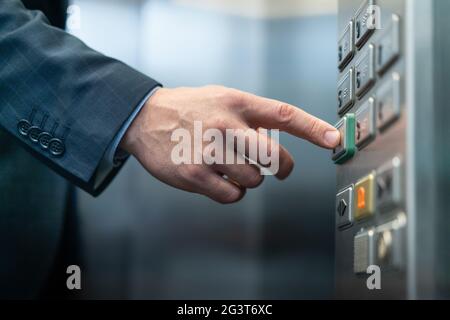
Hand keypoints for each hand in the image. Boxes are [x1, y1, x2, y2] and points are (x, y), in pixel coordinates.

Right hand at [120, 86, 339, 203]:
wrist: (145, 118)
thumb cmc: (190, 109)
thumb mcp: (222, 98)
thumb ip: (252, 116)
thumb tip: (279, 145)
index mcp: (237, 103)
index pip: (284, 115)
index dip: (313, 129)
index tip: (335, 139)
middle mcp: (225, 125)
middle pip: (273, 157)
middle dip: (281, 168)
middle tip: (278, 169)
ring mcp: (210, 151)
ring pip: (253, 180)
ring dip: (248, 178)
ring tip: (228, 165)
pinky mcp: (195, 175)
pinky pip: (232, 195)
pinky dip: (231, 192)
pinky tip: (216, 178)